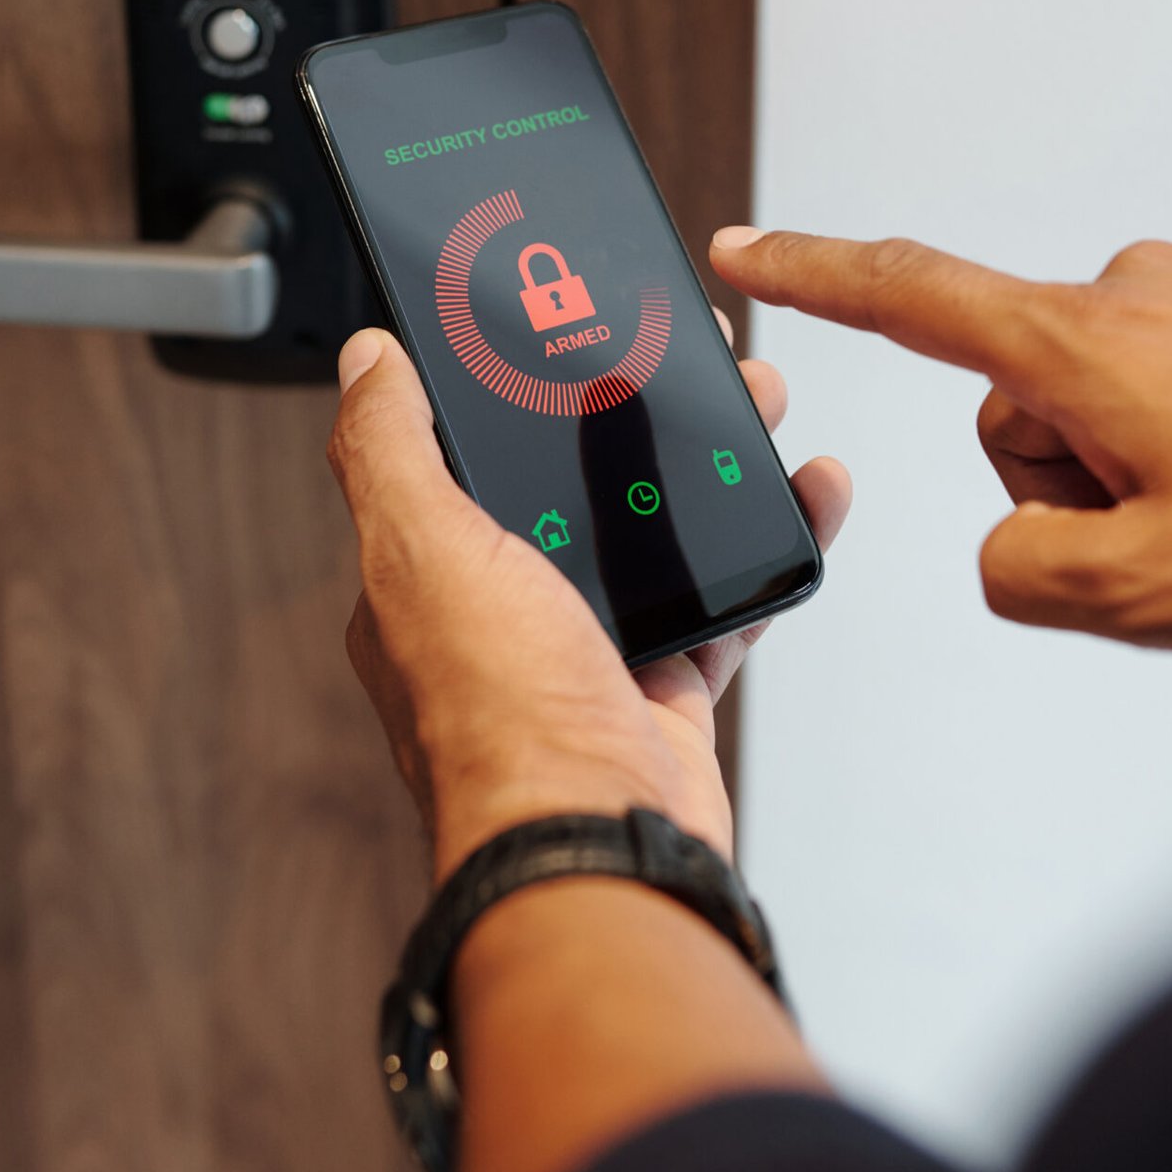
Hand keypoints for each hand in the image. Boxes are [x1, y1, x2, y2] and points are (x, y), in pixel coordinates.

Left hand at [326, 327, 850, 878]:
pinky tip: (807, 491)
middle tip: (694, 353)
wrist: (599, 849)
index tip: (574, 321)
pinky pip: (725, 595)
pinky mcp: (663, 686)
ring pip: (659, 527)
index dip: (517, 383)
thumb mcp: (424, 553)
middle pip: (575, 480)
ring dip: (713, 460)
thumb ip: (389, 451)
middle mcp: (500, 612)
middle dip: (636, 409)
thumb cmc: (501, 721)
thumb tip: (363, 361)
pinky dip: (770, 538)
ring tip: (762, 400)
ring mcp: (586, 649)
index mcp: (425, 578)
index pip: (462, 451)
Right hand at [711, 230, 1171, 650]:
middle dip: (1074, 481)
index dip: (812, 275)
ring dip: (1150, 468)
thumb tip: (1013, 548)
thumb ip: (1023, 576)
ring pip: (1109, 402)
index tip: (746, 249)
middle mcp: (1132, 291)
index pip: (906, 294)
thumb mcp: (1145, 593)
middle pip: (1023, 404)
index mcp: (1080, 345)